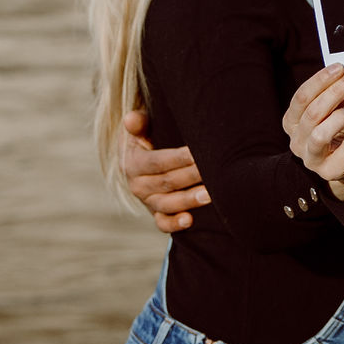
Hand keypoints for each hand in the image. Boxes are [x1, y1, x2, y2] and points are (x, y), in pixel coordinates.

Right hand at [120, 109, 209, 232]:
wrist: (144, 161)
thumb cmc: (148, 137)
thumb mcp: (141, 128)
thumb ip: (138, 123)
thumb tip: (131, 119)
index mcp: (133, 163)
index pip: (157, 162)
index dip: (178, 158)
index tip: (197, 152)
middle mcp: (137, 185)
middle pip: (167, 182)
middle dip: (192, 177)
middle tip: (213, 171)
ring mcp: (148, 201)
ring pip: (167, 204)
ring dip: (189, 200)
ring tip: (210, 195)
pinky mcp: (157, 214)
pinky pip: (163, 223)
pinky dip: (174, 224)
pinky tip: (190, 220)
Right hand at [283, 64, 343, 201]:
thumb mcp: (341, 105)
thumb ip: (337, 94)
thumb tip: (341, 77)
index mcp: (293, 121)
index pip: (302, 98)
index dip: (320, 80)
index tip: (340, 68)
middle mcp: (297, 141)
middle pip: (312, 113)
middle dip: (335, 92)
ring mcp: (311, 159)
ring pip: (319, 135)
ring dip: (340, 118)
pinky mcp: (330, 172)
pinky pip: (343, 153)